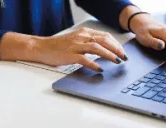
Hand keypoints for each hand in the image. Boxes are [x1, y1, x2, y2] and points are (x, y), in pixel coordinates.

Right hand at [0, 28, 126, 71]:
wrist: (41, 47)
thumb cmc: (58, 46)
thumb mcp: (76, 40)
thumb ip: (88, 43)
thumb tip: (104, 50)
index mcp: (84, 32)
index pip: (105, 36)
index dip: (116, 44)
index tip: (123, 51)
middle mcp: (81, 37)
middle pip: (104, 41)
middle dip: (116, 49)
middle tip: (124, 57)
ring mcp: (75, 46)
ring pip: (97, 48)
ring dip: (109, 55)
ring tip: (117, 61)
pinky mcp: (70, 55)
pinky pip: (85, 59)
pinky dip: (94, 64)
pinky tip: (100, 69)